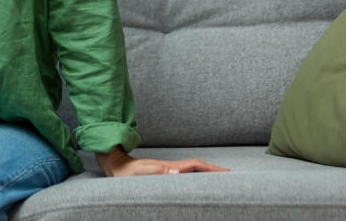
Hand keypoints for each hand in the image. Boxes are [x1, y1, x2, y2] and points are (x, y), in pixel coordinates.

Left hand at [96, 147, 229, 176]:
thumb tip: (175, 172)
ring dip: (205, 173)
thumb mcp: (140, 172)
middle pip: (197, 167)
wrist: (115, 165)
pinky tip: (197, 181)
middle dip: (213, 170)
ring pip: (191, 170)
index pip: (194, 166)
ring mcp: (167, 170)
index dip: (210, 168)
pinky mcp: (162, 173)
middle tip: (229, 175)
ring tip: (219, 179)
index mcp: (168, 167)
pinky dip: (195, 176)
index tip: (226, 172)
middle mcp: (170, 167)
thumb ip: (156, 172)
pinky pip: (184, 175)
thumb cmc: (126, 172)